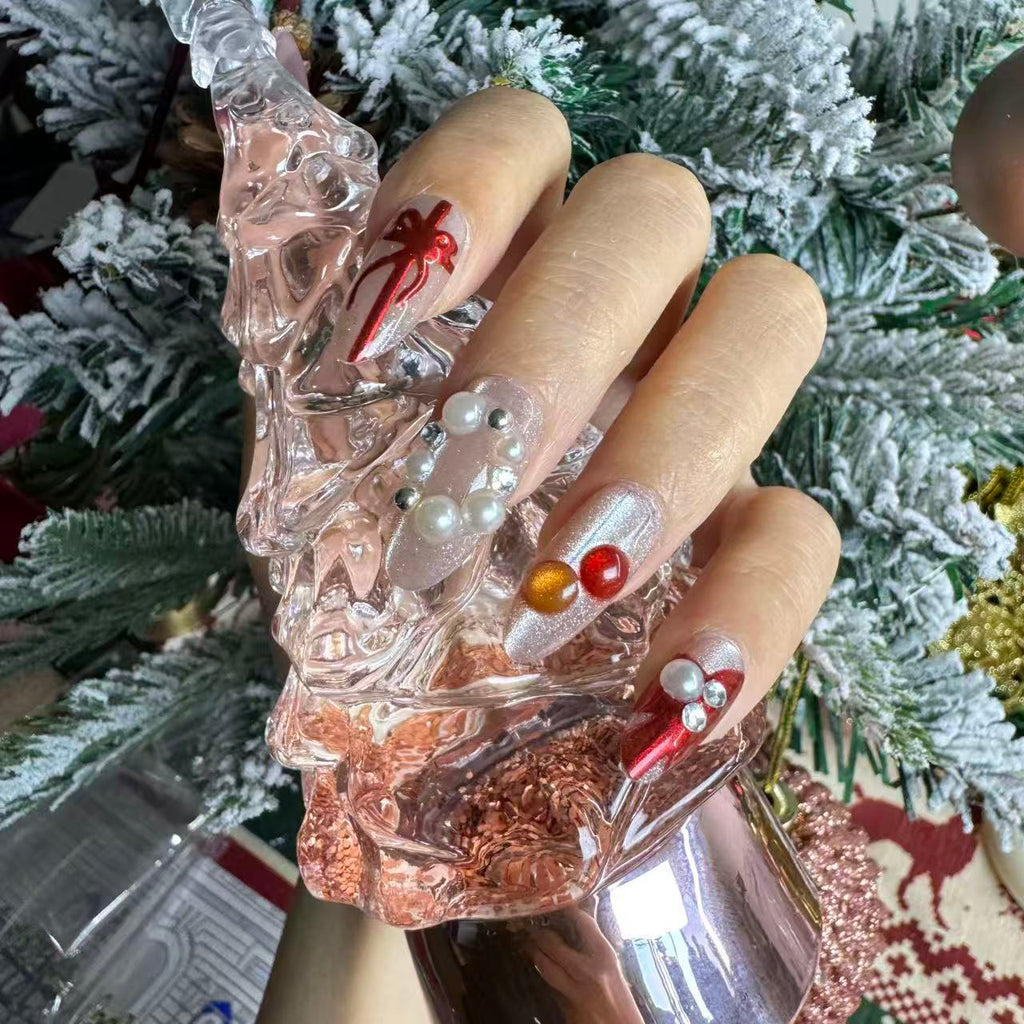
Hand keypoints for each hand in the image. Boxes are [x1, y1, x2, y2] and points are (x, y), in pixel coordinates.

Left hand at [312, 87, 839, 779]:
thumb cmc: (379, 559)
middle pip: (654, 210)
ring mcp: (710, 397)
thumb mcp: (329, 490)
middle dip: (550, 351)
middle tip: (454, 501)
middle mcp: (626, 299)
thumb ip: (319, 426)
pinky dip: (748, 617)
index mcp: (515, 264)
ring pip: (771, 315)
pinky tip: (663, 708)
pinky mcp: (762, 523)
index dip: (460, 196)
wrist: (441, 690)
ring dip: (662, 460)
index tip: (371, 338)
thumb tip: (321, 371)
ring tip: (550, 605)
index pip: (524, 137)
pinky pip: (806, 538)